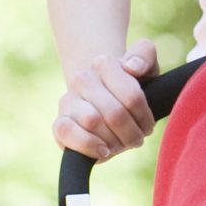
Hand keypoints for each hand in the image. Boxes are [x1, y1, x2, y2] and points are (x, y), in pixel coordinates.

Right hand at [53, 39, 157, 159]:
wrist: (105, 105)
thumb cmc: (130, 89)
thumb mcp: (147, 68)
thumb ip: (145, 55)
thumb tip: (132, 67)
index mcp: (104, 63)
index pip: (132, 96)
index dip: (144, 116)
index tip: (147, 123)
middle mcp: (82, 79)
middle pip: (115, 113)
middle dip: (132, 132)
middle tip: (137, 137)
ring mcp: (67, 101)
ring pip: (92, 122)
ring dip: (114, 140)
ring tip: (121, 142)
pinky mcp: (59, 124)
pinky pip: (67, 132)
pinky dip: (89, 145)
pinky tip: (103, 150)